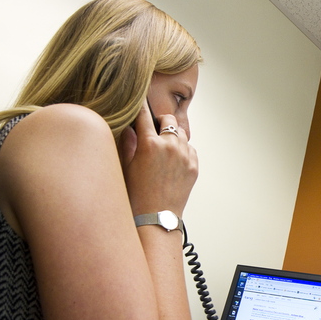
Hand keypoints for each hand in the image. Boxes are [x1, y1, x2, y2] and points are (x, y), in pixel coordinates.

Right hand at [118, 102, 197, 216]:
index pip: (144, 115)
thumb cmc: (136, 195)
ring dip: (172, 136)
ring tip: (163, 149)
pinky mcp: (194, 166)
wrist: (155, 218)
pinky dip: (182, 150)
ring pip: (181, 133)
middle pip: (169, 119)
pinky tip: (172, 161)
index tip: (139, 102)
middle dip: (160, 122)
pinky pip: (190, 149)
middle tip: (153, 131)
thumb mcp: (126, 166)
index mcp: (149, 144)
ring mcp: (184, 156)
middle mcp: (169, 146)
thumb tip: (130, 126)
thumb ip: (128, 142)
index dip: (140, 107)